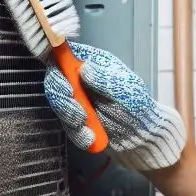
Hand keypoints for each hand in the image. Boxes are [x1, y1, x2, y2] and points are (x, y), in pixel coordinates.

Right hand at [43, 42, 185, 170]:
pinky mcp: (74, 119)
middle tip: (77, 112)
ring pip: (58, 105)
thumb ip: (104, 79)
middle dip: (61, 98)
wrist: (140, 135)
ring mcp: (75, 100)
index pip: (64, 57)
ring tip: (88, 129)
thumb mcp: (125, 89)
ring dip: (69, 118)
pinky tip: (91, 138)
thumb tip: (83, 68)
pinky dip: (77, 133)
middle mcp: (79, 80)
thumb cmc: (136, 105)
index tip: (65, 83)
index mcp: (91, 64)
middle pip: (55, 81)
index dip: (57, 66)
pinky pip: (66, 125)